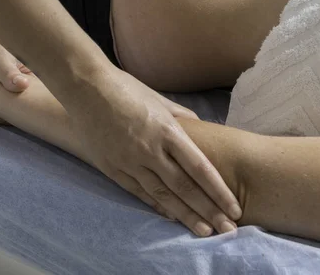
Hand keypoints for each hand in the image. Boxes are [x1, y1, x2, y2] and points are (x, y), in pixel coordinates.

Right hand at [69, 67, 241, 235]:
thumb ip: (181, 117)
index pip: (199, 167)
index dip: (218, 190)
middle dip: (208, 210)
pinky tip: (171, 217)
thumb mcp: (159, 99)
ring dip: (185, 215)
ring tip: (204, 232)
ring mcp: (129, 160)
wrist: (86, 88)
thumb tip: (199, 131)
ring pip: (162, 195)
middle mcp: (150, 149)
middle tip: (228, 230)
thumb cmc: (125, 88)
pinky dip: (156, 206)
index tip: (233, 208)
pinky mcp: (112, 167)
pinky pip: (138, 192)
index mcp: (166, 130)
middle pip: (185, 187)